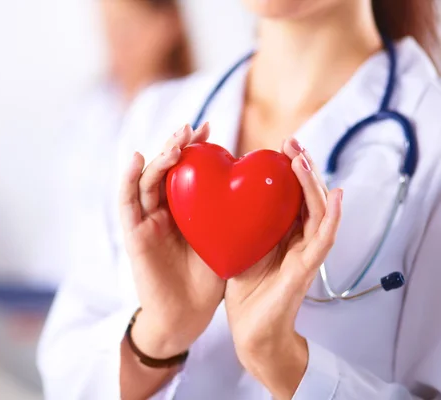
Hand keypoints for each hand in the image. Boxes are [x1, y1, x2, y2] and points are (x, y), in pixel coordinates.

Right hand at [120, 123, 224, 358]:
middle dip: (177, 145)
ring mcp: (146, 221)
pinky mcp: (134, 234)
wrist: (187, 315)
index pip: (186, 170)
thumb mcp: (224, 238)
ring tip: (176, 140)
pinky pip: (127, 203)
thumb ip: (229, 213)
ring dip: (160, 156)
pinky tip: (138, 158)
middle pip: (165, 169)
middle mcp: (162, 210)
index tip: (211, 128)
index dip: (195, 148)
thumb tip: (256, 183)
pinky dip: (128, 179)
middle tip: (194, 129)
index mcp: (184, 209)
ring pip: (147, 180)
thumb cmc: (208, 279)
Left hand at [224, 138, 342, 399]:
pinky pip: (323, 240)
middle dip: (302, 168)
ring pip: (319, 212)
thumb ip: (240, 223)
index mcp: (283, 234)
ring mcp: (306, 254)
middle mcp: (299, 240)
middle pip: (308, 197)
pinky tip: (335, 195)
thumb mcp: (239, 247)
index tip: (279, 146)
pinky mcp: (306, 270)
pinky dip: (331, 216)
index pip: (291, 195)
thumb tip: (222, 196)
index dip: (289, 170)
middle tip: (291, 142)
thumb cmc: (246, 291)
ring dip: (313, 183)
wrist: (252, 332)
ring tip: (303, 158)